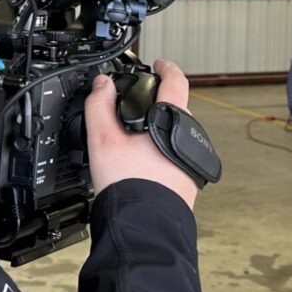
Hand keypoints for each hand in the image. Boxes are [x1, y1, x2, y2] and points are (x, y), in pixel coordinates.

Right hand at [84, 59, 198, 208]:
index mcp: (173, 121)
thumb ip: (100, 106)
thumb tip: (102, 84)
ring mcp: (191, 160)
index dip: (165, 67)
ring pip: (176, 134)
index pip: (176, 81)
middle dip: (158, 102)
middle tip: (140, 101)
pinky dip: (161, 151)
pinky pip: (176, 155)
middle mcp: (189, 139)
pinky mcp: (189, 180)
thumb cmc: (129, 186)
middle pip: (176, 108)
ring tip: (136, 135)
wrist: (143, 227)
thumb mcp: (103, 141)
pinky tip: (143, 163)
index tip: (158, 64)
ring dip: (159, 128)